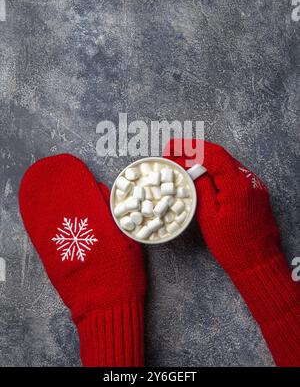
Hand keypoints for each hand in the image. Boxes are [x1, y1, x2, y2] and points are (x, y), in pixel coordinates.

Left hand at [19, 154, 145, 365]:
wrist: (106, 307)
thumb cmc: (122, 276)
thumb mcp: (128, 242)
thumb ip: (114, 216)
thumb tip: (100, 192)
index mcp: (100, 227)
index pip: (84, 197)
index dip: (75, 180)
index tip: (69, 166)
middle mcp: (78, 234)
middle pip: (63, 204)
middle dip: (55, 185)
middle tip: (48, 168)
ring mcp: (61, 247)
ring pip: (49, 218)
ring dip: (42, 199)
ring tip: (36, 179)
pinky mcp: (51, 259)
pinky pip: (41, 234)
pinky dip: (36, 218)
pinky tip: (32, 206)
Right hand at [164, 139, 299, 366]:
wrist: (258, 264)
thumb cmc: (232, 246)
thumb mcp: (208, 217)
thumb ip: (200, 187)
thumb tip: (190, 167)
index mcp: (237, 186)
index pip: (213, 154)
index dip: (190, 147)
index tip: (172, 148)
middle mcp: (249, 180)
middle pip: (220, 156)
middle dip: (195, 152)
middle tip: (173, 156)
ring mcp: (255, 185)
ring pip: (227, 164)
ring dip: (205, 161)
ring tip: (184, 165)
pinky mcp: (256, 192)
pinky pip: (234, 175)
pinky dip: (217, 172)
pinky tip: (203, 178)